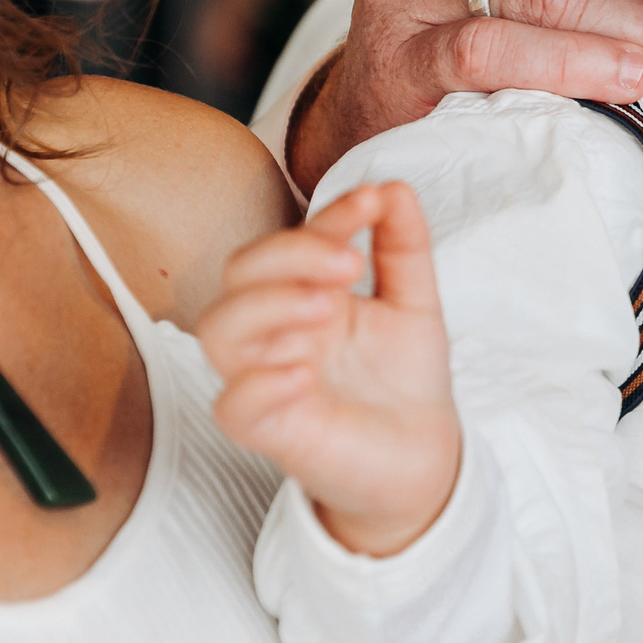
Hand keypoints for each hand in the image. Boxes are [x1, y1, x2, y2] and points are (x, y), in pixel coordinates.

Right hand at [200, 182, 461, 556]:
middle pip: (239, 275)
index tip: (373, 203)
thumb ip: (403, 247)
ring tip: (325, 308)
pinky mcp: (273, 431)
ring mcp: (268, 379)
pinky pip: (234, 406)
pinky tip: (302, 372)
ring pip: (219, 333)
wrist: (424, 454)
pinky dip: (258, 384)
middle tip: (348, 265)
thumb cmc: (403, 377)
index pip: (291, 242)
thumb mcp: (415, 303)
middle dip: (289, 257)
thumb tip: (394, 188)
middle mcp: (276, 331)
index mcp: (304, 293)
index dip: (328, 218)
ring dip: (266, 308)